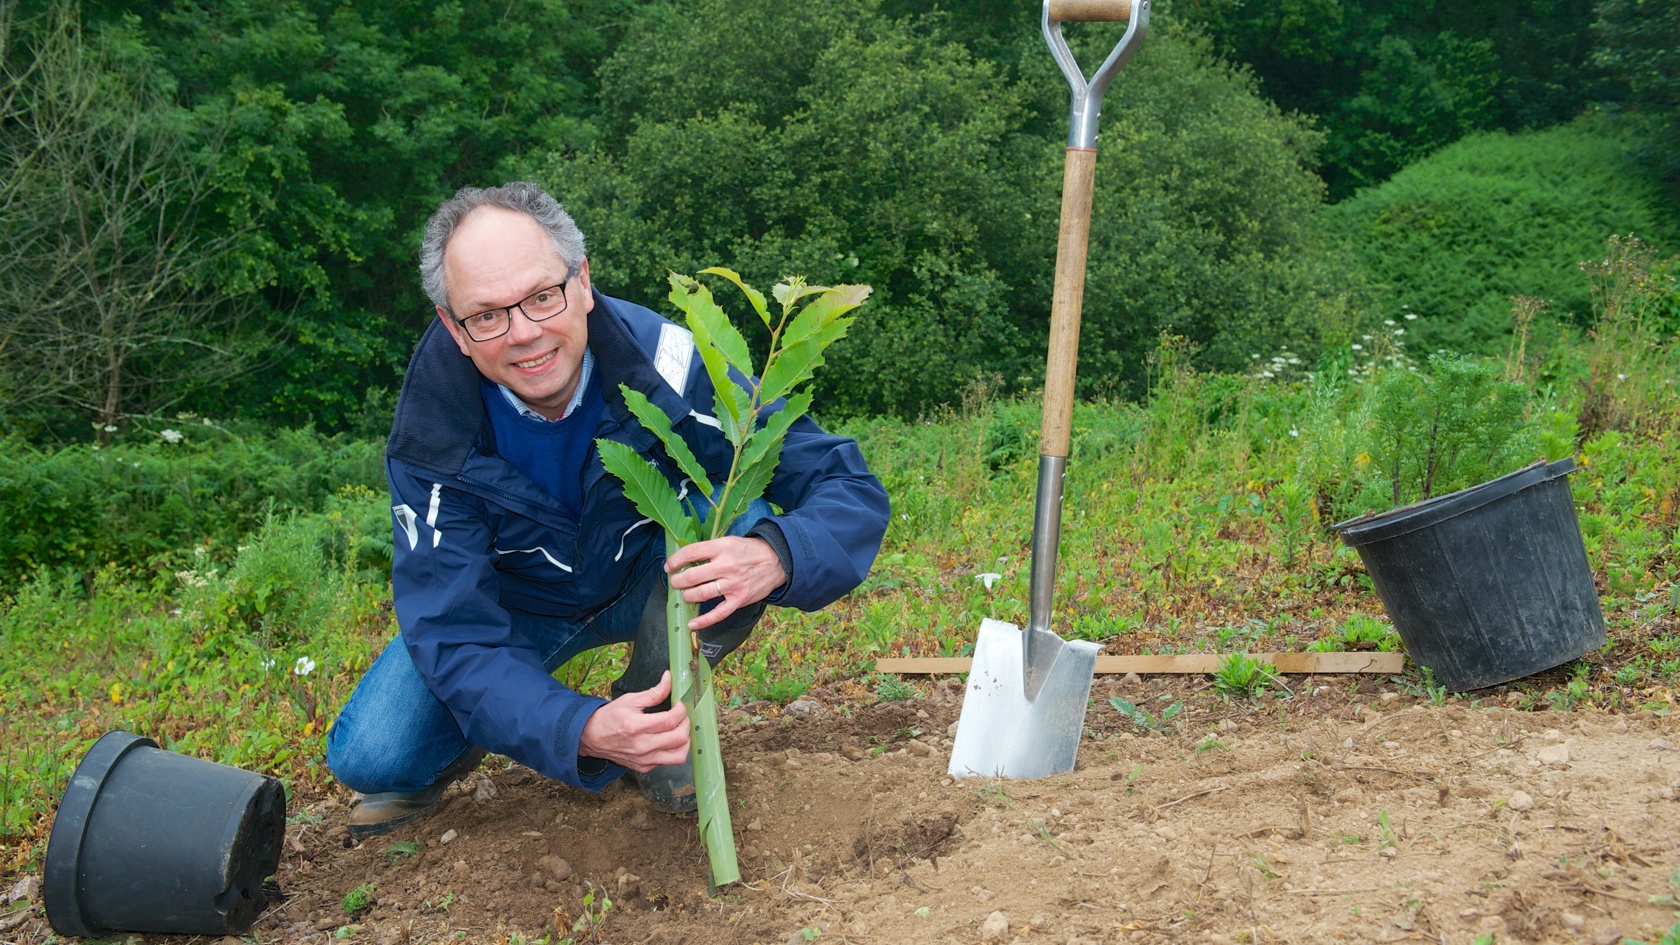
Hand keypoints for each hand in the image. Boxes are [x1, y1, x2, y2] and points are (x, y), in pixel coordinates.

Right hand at [577, 671, 688, 771]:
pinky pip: (669, 761)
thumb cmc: (610, 717)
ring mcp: (644, 760)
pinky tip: (668, 739)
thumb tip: (669, 679)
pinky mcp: (644, 768)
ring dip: (685, 740)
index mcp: (637, 727)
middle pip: (679, 738)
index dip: (681, 710)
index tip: (680, 704)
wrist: (591, 737)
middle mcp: (642, 746)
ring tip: (679, 729)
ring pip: (679, 756)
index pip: (671, 721)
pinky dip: (674, 749)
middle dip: (686, 723)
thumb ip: (654, 692)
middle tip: (681, 715)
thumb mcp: (630, 700)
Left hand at [665, 535, 784, 630]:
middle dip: (678, 581)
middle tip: (675, 582)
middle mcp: (727, 566)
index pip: (692, 553)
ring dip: (688, 596)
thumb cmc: (749, 551)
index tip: (669, 566)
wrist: (776, 561)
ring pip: (702, 593)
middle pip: (693, 576)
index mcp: (722, 548)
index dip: (676, 560)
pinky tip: (692, 623)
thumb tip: (685, 558)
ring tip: (685, 595)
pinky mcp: (739, 599)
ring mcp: (733, 584)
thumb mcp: (729, 541)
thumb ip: (710, 549)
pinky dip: (704, 621)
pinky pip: (719, 613)